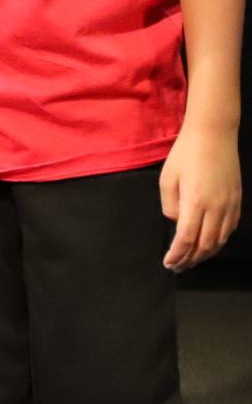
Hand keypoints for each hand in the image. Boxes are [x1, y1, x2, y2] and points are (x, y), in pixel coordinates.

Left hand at [160, 125, 240, 271]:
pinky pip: (229, 229)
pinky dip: (218, 241)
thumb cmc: (185, 154)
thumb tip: (176, 222)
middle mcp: (216, 208)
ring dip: (205, 254)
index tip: (168, 263)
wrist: (214, 136)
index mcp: (195, 203)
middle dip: (190, 259)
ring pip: (219, 240)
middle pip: (205, 244)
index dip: (177, 254)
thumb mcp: (167, 179)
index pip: (186, 238)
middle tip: (177, 267)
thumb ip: (170, 205)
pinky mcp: (237, 202)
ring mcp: (230, 206)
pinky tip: (208, 245)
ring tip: (191, 260)